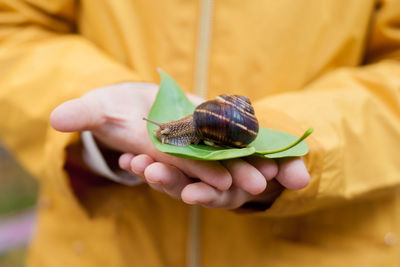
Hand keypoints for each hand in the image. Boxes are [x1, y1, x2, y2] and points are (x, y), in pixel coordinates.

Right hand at [50, 82, 309, 209]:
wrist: (137, 101)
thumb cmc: (117, 106)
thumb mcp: (99, 106)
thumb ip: (85, 113)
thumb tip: (57, 119)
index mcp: (158, 151)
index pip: (175, 166)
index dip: (190, 176)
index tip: (212, 185)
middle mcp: (186, 152)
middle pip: (211, 169)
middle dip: (233, 179)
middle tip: (258, 185)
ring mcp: (205, 141)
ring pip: (234, 159)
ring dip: (256, 165)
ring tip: (283, 173)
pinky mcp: (219, 126)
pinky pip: (245, 138)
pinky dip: (266, 144)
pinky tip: (291, 157)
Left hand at [119, 152, 308, 209]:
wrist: (245, 145)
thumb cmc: (264, 154)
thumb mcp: (279, 157)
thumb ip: (289, 166)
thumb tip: (302, 180)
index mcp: (231, 186)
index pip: (219, 194)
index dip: (208, 193)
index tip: (192, 194)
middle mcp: (209, 184)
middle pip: (188, 186)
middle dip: (170, 181)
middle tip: (151, 171)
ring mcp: (191, 175)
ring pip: (169, 176)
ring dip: (151, 170)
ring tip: (133, 162)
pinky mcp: (178, 163)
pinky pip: (157, 164)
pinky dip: (141, 162)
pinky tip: (124, 158)